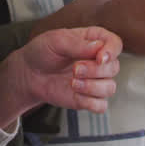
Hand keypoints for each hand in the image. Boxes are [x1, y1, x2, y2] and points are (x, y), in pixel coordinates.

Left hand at [0, 26, 121, 126]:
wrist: (29, 74)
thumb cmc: (43, 51)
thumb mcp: (56, 40)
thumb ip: (78, 44)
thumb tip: (99, 48)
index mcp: (94, 41)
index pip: (115, 44)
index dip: (111, 51)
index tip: (99, 57)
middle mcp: (98, 61)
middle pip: (114, 67)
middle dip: (95, 70)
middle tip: (75, 69)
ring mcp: (95, 81)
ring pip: (110, 87)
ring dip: (92, 87)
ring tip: (72, 83)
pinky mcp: (88, 98)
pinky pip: (101, 105)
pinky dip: (90, 102)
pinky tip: (75, 93)